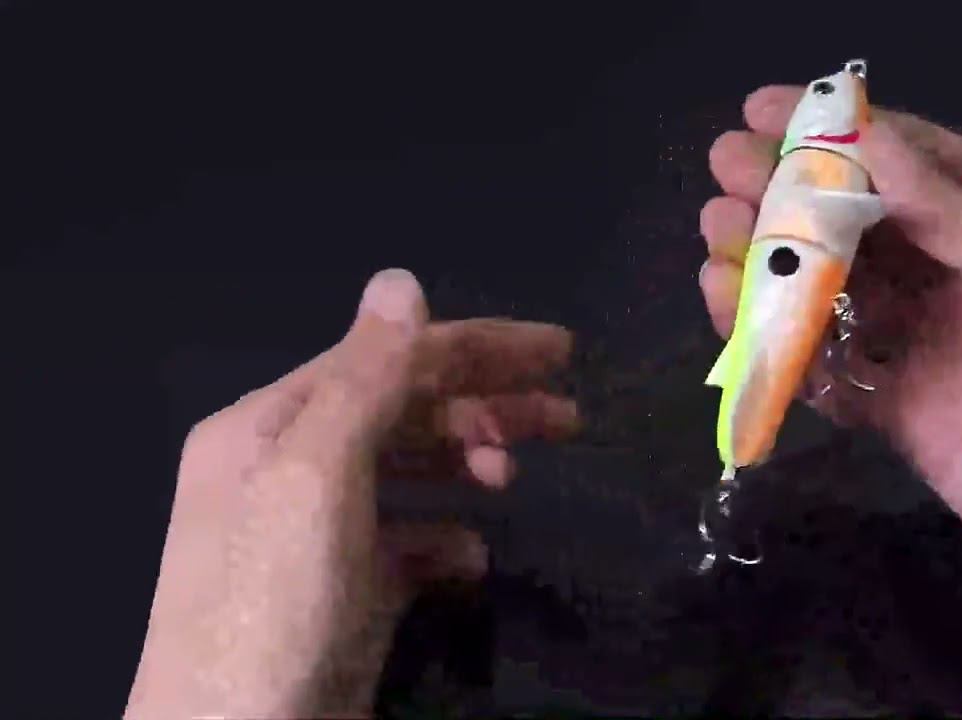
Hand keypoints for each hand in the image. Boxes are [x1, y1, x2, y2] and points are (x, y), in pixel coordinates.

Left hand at [125, 269, 577, 718]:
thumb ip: (363, 379)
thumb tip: (400, 278)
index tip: (561, 352)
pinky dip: (445, 539)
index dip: (475, 347)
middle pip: (402, 411)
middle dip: (484, 404)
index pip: (386, 359)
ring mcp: (313, 535)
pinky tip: (470, 558)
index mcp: (268, 425)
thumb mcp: (315, 479)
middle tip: (569, 416)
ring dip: (468, 464)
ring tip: (516, 482)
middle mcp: (286, 468)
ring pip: (408, 472)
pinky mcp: (340, 594)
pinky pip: (405, 543)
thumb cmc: (274, 607)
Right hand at [700, 87, 961, 707]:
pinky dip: (783, 349)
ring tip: (713, 238)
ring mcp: (936, 348)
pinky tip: (736, 319)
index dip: (836, 132)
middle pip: (862, 223)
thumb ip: (958, 209)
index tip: (759, 111)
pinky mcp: (911, 419)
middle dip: (789, 194)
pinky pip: (835, 375)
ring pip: (838, 296)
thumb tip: (865, 139)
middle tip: (721, 173)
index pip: (914, 158)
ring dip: (774, 266)